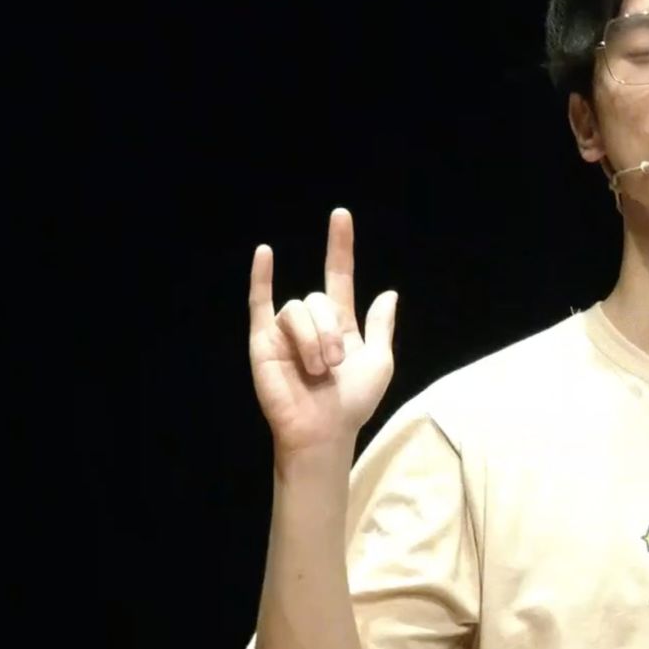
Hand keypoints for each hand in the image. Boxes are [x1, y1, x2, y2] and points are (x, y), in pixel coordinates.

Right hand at [248, 208, 398, 457]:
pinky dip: (261, 277)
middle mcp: (312, 322)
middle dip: (329, 330)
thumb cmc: (353, 403)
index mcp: (341, 323)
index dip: (340, 246)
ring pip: (296, 309)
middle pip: (318, 299)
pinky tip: (265, 254)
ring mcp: (286, 330)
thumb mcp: (380, 362)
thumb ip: (381, 327)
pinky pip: (260, 303)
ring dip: (311, 340)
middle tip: (334, 365)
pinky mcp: (263, 341)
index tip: (341, 216)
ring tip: (317, 370)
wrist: (324, 432)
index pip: (339, 275)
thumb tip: (389, 293)